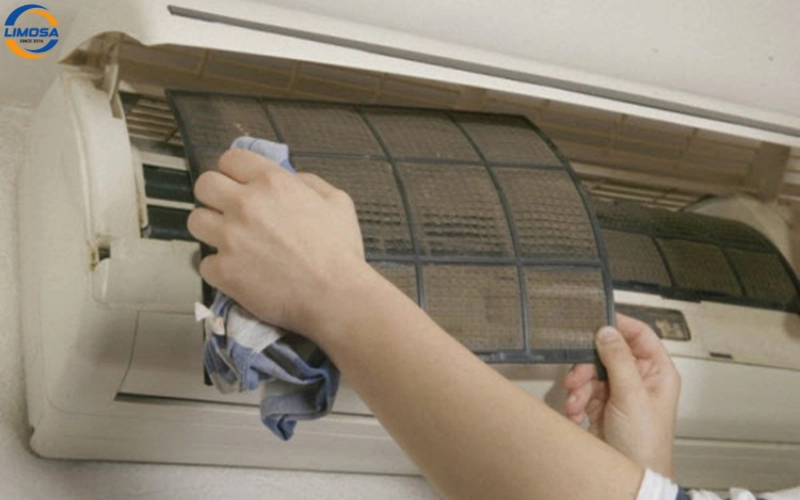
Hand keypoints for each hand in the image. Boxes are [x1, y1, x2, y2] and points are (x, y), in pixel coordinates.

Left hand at [187, 149, 369, 338]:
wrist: (335, 296)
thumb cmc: (340, 251)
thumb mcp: (338, 202)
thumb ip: (310, 183)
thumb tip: (292, 179)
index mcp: (272, 182)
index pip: (230, 159)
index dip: (234, 172)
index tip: (239, 185)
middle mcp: (245, 204)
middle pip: (204, 185)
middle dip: (215, 196)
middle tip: (229, 212)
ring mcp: (230, 238)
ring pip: (195, 220)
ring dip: (211, 230)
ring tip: (231, 243)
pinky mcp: (223, 270)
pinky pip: (205, 263)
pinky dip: (219, 268)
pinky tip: (239, 273)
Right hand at [562, 314, 680, 477]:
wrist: (631, 477)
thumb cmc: (647, 445)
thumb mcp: (632, 395)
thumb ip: (619, 359)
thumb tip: (607, 331)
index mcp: (656, 372)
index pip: (640, 335)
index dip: (620, 326)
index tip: (597, 321)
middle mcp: (638, 380)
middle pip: (607, 354)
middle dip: (588, 365)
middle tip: (579, 374)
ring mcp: (618, 394)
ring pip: (591, 373)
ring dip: (579, 386)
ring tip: (576, 400)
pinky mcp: (601, 408)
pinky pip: (582, 393)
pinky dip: (575, 401)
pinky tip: (576, 412)